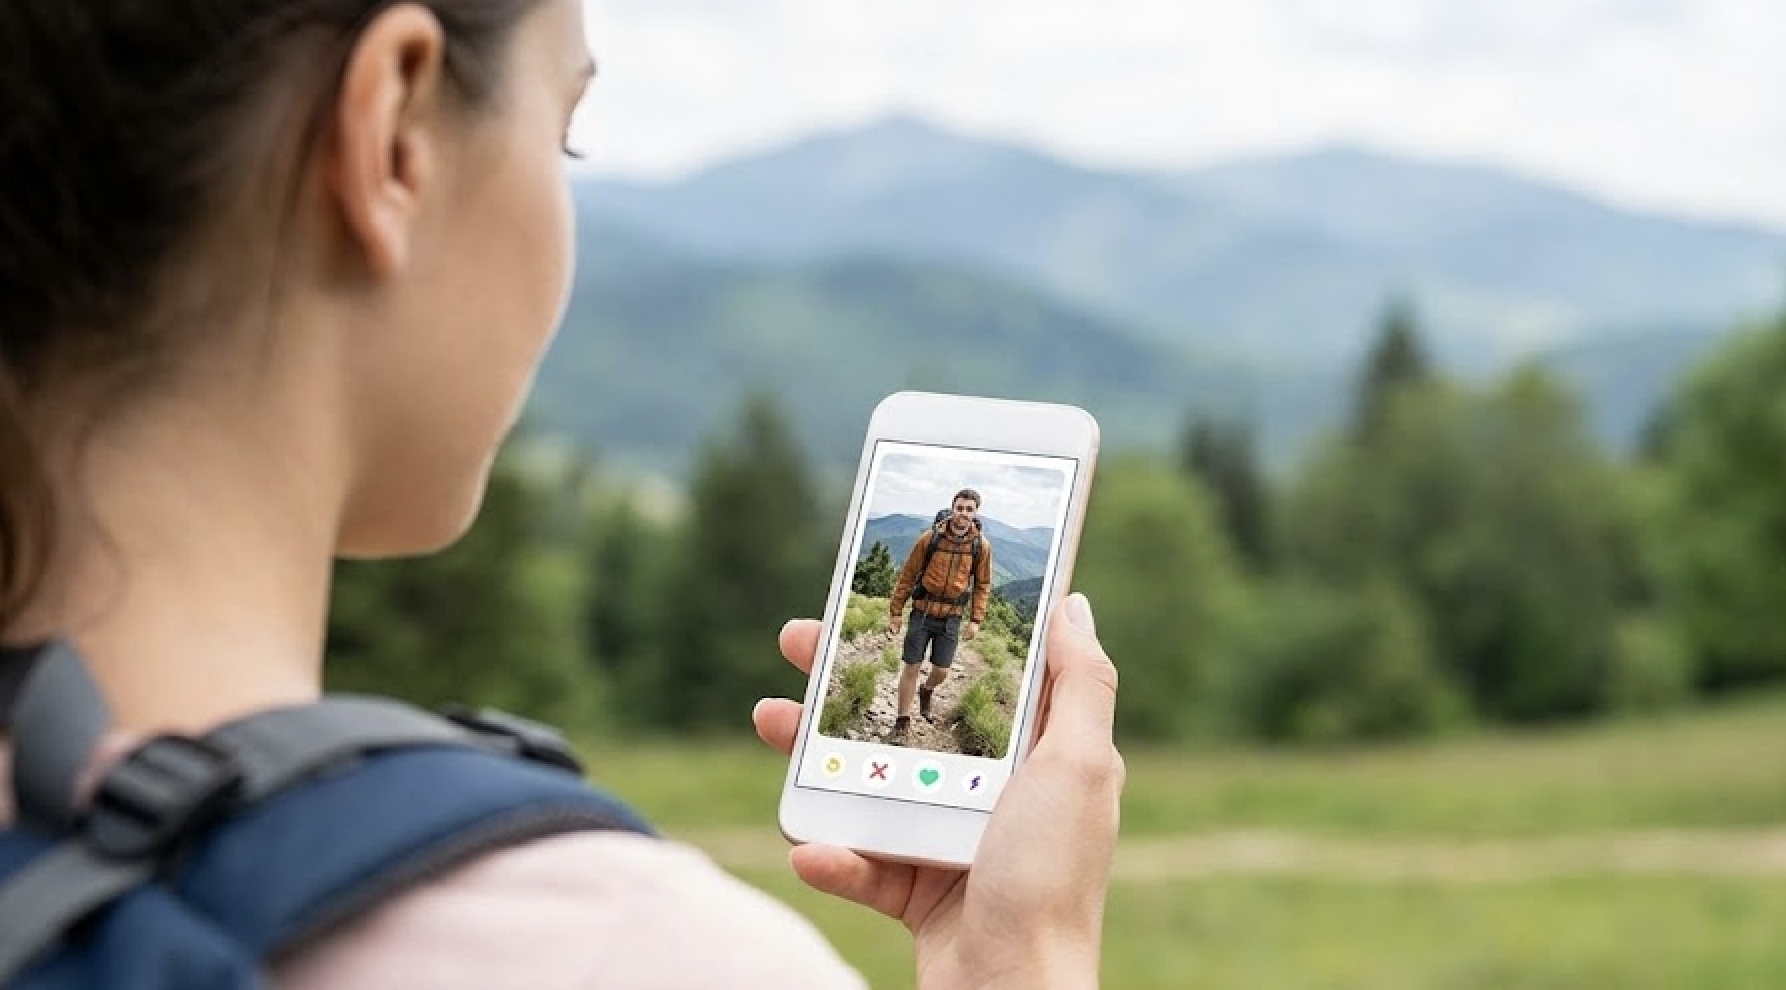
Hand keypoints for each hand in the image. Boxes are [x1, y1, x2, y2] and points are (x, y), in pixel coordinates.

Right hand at [753, 593, 1121, 989]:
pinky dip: (832, 856)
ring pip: (873, 782)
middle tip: (796, 641)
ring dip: (815, 754)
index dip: (936, 628)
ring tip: (768, 721)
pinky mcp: (919, 894)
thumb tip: (1075, 604)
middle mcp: (999, 794)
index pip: (984, 671)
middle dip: (850, 676)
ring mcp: (955, 843)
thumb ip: (1082, 686)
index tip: (882, 595)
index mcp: (1040, 756)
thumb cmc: (1050, 883)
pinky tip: (810, 849)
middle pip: (914, 716)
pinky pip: (862, 863)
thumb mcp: (1079, 768)